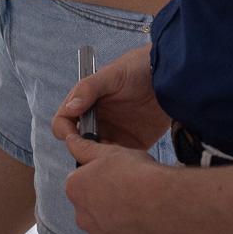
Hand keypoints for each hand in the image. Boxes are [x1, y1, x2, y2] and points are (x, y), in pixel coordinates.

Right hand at [51, 45, 169, 150]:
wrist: (169, 77)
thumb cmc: (136, 69)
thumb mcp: (111, 75)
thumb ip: (88, 89)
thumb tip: (71, 108)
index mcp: (85, 104)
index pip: (63, 122)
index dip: (64, 131)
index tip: (74, 138)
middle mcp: (96, 122)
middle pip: (78, 145)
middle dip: (83, 152)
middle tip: (99, 150)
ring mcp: (114, 134)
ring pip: (97, 157)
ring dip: (101, 160)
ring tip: (115, 155)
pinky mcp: (132, 145)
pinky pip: (120, 161)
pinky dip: (120, 164)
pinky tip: (128, 159)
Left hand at [63, 136, 172, 233]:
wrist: (164, 201)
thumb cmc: (137, 173)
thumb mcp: (109, 151)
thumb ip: (85, 148)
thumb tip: (70, 140)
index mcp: (75, 190)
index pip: (81, 184)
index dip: (99, 179)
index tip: (116, 178)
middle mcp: (82, 217)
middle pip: (92, 209)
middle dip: (106, 203)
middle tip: (130, 194)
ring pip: (106, 231)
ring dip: (118, 224)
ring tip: (141, 212)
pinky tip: (145, 229)